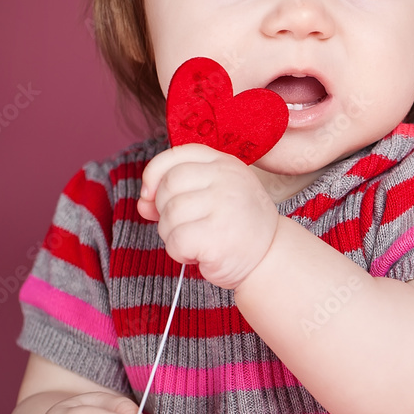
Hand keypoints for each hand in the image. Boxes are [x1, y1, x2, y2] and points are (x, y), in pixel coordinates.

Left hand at [137, 143, 279, 290]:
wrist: (269, 257)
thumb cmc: (236, 226)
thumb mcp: (213, 196)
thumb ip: (178, 191)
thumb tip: (144, 202)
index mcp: (225, 164)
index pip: (177, 155)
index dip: (154, 174)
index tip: (151, 195)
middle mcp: (227, 179)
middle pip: (168, 185)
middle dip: (164, 210)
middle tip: (185, 226)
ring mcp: (225, 206)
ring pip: (169, 215)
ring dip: (171, 235)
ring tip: (195, 241)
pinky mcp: (218, 236)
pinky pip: (176, 241)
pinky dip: (179, 253)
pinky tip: (198, 254)